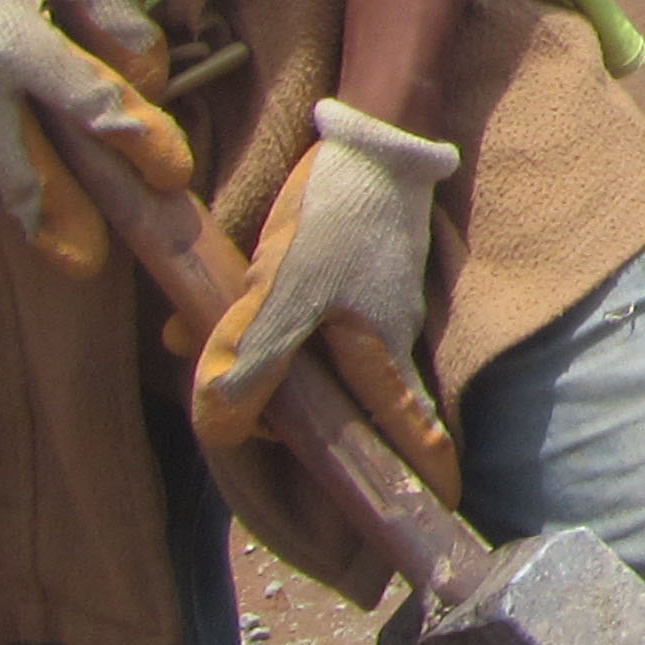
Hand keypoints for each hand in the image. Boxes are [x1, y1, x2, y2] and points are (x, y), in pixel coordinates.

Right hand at [0, 0, 183, 270]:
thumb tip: (151, 85)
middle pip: (20, 171)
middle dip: (58, 220)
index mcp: (13, 39)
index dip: (139, 144)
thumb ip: (120, 21)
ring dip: (22, 176)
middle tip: (89, 261)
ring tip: (58, 191)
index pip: (91, 106)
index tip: (173, 175)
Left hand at [186, 96, 460, 500]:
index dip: (425, 473)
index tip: (441, 508)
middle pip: (354, 404)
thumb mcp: (283, 291)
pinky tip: (221, 311)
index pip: (411, 430)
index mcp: (380, 355)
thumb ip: (252, 360)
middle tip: (241, 425)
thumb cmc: (336, 218)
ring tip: (203, 356)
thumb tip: (220, 429)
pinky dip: (272, 331)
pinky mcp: (356, 275)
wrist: (369, 136)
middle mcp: (385, 339)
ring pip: (325, 360)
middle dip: (302, 425)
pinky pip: (312, 323)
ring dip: (273, 372)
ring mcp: (375, 305)